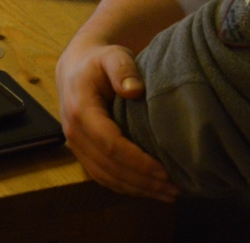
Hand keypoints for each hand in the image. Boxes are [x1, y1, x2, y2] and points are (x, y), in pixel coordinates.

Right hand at [56, 42, 178, 201]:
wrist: (76, 67)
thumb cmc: (99, 62)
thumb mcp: (113, 56)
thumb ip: (123, 69)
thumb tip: (134, 91)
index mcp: (80, 109)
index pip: (110, 144)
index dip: (138, 162)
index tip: (165, 171)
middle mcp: (73, 131)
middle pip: (109, 167)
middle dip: (143, 181)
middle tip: (175, 188)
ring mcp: (75, 144)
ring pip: (105, 176)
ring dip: (136, 189)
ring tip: (168, 194)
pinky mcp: (81, 152)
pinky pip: (102, 176)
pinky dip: (125, 187)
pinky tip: (148, 190)